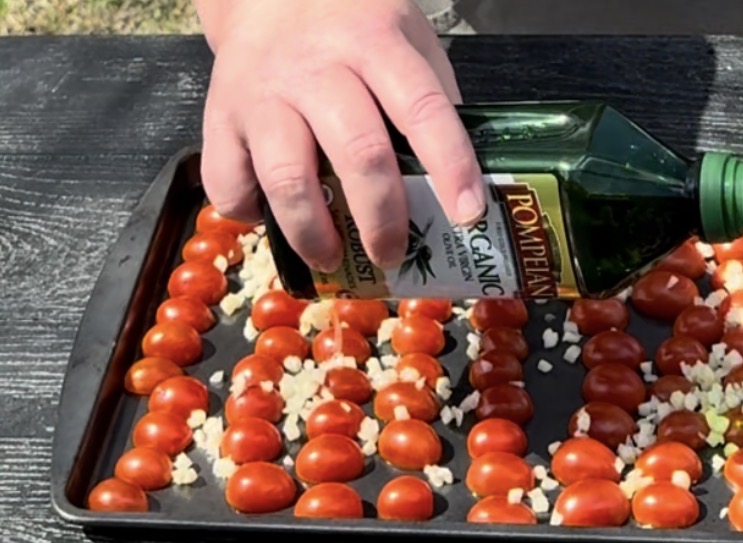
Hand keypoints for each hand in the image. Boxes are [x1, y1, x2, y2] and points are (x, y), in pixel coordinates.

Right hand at [195, 0, 485, 271]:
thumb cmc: (354, 29)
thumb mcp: (408, 41)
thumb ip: (432, 101)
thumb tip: (460, 185)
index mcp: (375, 44)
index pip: (421, 109)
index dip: (450, 166)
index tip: (469, 214)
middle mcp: (315, 68)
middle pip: (357, 153)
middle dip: (381, 220)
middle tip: (393, 255)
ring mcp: (261, 94)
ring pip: (286, 179)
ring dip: (313, 234)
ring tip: (332, 258)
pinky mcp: (218, 117)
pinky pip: (227, 182)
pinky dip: (249, 214)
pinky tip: (273, 218)